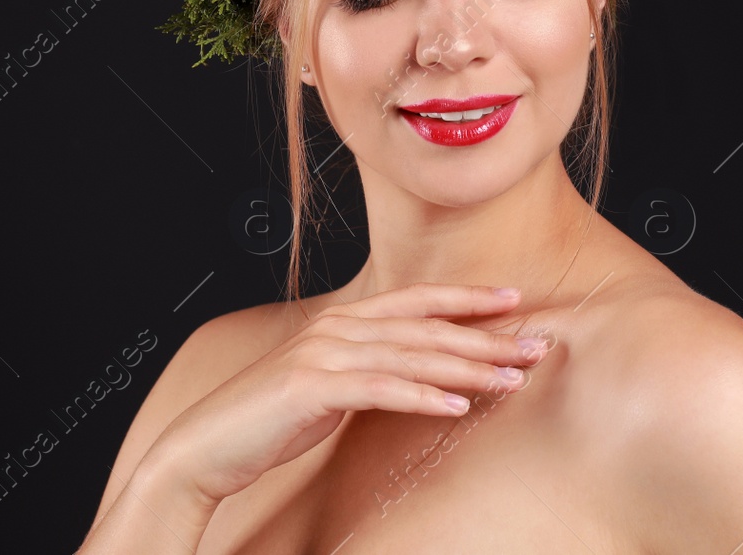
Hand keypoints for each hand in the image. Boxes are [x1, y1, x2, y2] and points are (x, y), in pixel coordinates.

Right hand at [139, 282, 546, 508]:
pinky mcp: (313, 387)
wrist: (206, 445)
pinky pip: (381, 389)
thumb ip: (369, 369)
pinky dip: (423, 395)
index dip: (468, 297)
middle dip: (487, 336)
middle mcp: (337, 328)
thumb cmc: (269, 418)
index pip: (418, 300)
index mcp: (342, 321)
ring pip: (413, 355)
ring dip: (468, 367)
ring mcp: (324, 354)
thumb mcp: (328, 384)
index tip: (515, 300)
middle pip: (428, 327)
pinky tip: (457, 405)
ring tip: (512, 378)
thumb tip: (419, 373)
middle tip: (535, 345)